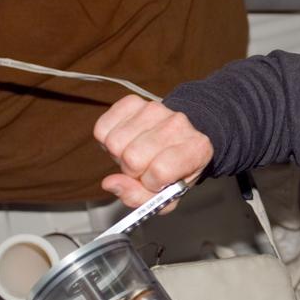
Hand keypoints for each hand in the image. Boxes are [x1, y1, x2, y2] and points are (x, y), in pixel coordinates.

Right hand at [94, 95, 213, 207]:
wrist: (175, 140)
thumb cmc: (173, 171)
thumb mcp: (165, 195)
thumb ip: (138, 197)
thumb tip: (110, 183)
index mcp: (197, 149)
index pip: (160, 171)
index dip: (150, 183)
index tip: (156, 181)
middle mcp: (178, 124)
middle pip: (133, 157)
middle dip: (132, 170)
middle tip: (143, 168)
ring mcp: (155, 108)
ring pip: (114, 142)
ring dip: (119, 154)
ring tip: (136, 154)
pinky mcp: (132, 102)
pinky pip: (102, 127)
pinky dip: (107, 139)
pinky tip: (126, 141)